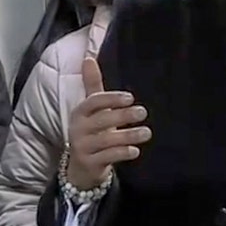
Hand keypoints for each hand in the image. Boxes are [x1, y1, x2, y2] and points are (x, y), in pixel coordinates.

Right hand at [64, 58, 151, 189]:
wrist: (81, 168)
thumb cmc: (91, 132)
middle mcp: (78, 129)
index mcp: (80, 113)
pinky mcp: (89, 164)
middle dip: (123, 116)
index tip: (130, 98)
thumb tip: (88, 58)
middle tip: (143, 112)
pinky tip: (135, 150)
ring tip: (147, 132)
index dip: (111, 99)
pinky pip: (107, 158)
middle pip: (102, 120)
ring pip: (106, 140)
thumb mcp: (91, 110)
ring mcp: (83, 148)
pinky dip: (122, 153)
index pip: (93, 102)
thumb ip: (92, 85)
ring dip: (128, 135)